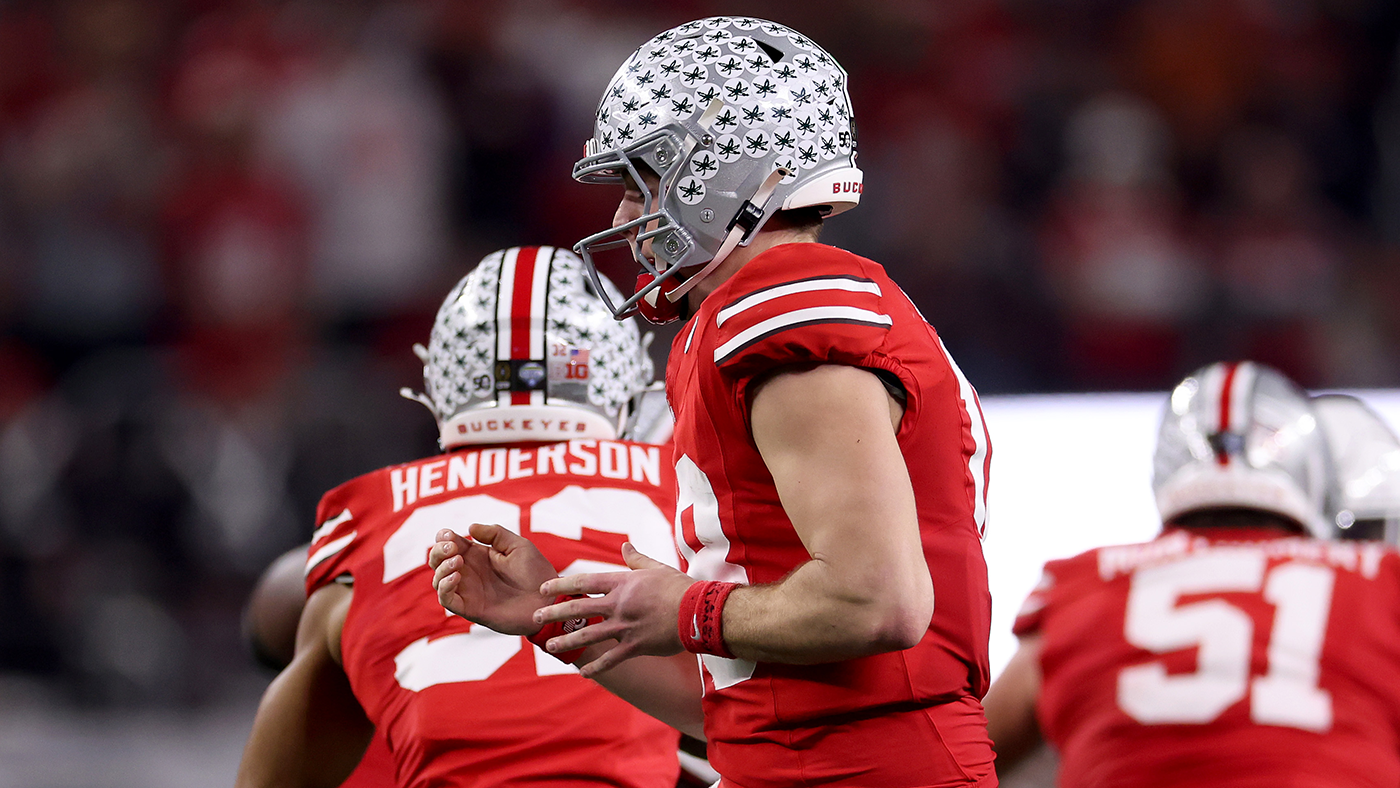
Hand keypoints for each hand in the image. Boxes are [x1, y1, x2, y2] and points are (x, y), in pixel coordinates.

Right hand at [429, 524, 556, 635]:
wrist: (548, 600)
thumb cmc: (536, 573)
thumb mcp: (518, 546)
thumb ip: (496, 534)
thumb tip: (470, 528)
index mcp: (478, 556)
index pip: (451, 544)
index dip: (444, 537)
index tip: (449, 534)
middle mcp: (470, 573)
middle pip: (438, 561)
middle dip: (438, 551)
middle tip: (452, 548)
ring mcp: (469, 591)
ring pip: (438, 580)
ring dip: (441, 568)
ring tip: (458, 561)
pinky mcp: (471, 608)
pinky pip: (446, 600)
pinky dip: (444, 587)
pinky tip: (456, 576)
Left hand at [534, 542, 695, 677]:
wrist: (697, 612)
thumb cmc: (678, 587)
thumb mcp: (656, 567)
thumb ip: (636, 559)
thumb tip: (625, 545)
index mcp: (622, 583)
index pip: (584, 582)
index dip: (561, 585)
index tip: (544, 588)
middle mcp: (618, 604)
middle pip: (579, 608)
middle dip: (554, 613)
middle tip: (535, 617)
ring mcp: (624, 627)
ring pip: (588, 635)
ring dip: (566, 642)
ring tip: (549, 647)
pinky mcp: (634, 646)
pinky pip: (610, 659)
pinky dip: (596, 667)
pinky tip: (582, 673)